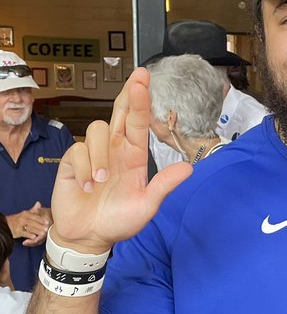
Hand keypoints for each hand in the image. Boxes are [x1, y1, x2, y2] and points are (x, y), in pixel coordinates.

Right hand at [6, 203, 50, 244]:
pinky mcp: (17, 231)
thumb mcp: (25, 213)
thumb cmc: (18, 219)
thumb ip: (33, 210)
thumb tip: (39, 203)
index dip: (41, 219)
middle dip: (40, 226)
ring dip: (36, 231)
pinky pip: (24, 233)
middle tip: (47, 229)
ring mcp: (19, 225)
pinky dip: (29, 235)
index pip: (34, 216)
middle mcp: (22, 219)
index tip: (47, 222)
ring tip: (43, 233)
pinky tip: (34, 237)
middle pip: (32, 222)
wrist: (7, 224)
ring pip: (29, 228)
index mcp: (25, 214)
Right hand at [50, 68, 192, 252]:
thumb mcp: (146, 205)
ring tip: (100, 181)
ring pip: (97, 129)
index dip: (142, 102)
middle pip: (120, 112)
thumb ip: (164, 186)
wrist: (89, 236)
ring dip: (100, 155)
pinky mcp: (72, 161)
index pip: (139, 124)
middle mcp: (114, 149)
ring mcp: (92, 153)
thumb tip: (188, 168)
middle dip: (128, 94)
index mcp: (134, 156)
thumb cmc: (119, 220)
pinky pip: (77, 152)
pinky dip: (83, 170)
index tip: (145, 82)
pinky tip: (86, 187)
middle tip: (138, 77)